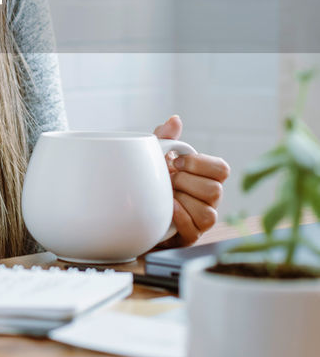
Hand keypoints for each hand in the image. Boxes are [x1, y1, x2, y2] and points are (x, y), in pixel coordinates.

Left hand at [153, 114, 228, 247]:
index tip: (175, 161)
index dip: (199, 164)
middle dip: (186, 182)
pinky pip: (194, 230)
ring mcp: (201, 219)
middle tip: (169, 180)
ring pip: (208, 213)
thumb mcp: (155, 157)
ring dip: (184, 201)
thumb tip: (175, 119)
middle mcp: (210, 199)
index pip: (222, 169)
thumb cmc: (153, 181)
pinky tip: (168, 208)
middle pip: (215, 190)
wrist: (134, 209)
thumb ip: (166, 138)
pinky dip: (180, 217)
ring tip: (168, 196)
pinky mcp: (190, 237)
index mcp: (206, 177)